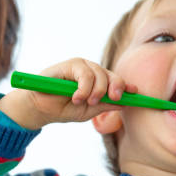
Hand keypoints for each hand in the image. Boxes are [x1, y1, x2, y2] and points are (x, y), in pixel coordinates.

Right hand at [0, 58, 137, 128]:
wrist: (39, 108)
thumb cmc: (62, 109)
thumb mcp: (87, 111)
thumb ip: (104, 105)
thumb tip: (125, 103)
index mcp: (98, 83)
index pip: (116, 82)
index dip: (127, 86)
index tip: (136, 93)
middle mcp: (92, 72)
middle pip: (112, 76)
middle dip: (115, 88)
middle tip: (114, 99)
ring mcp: (82, 67)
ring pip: (100, 74)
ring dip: (96, 91)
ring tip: (84, 102)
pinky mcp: (70, 64)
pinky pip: (85, 73)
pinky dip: (83, 87)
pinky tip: (76, 97)